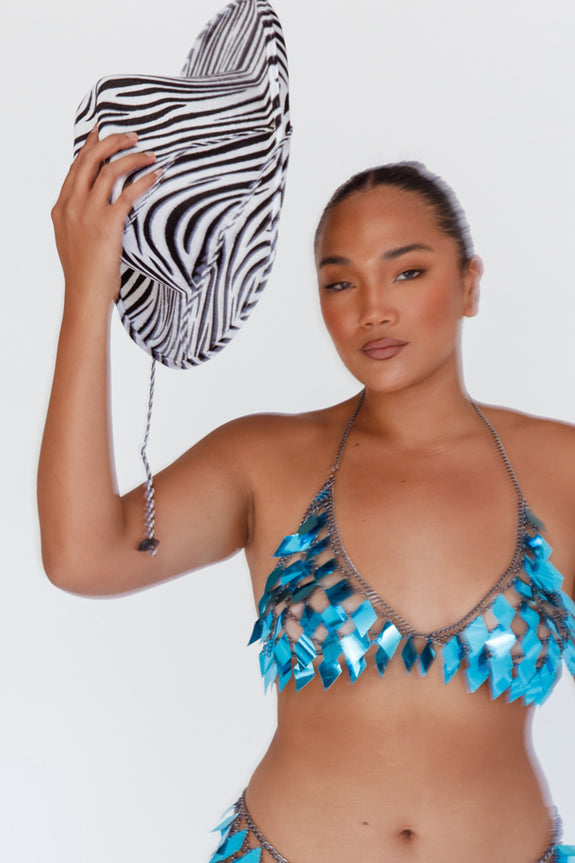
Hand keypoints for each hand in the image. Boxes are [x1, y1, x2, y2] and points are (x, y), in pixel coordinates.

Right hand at [51, 125, 158, 304]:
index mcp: (62, 207)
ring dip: (131, 158)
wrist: (85, 294)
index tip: (100, 130)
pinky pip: (128, 193)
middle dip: (111, 142)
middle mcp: (72, 205)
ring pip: (109, 171)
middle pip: (89, 159)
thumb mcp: (72, 240)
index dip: (89, 146)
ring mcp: (88, 214)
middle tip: (131, 136)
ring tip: (149, 154)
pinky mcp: (107, 224)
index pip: (76, 167)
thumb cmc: (84, 273)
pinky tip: (156, 175)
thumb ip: (78, 218)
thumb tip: (94, 206)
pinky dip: (144, 180)